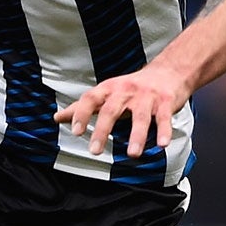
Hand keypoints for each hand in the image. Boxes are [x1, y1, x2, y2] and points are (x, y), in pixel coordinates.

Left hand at [54, 59, 190, 158]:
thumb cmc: (132, 87)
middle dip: (102, 130)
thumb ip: (83, 107)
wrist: (168, 72)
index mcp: (109, 89)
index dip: (81, 113)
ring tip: (133, 154)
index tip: (75, 131)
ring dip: (137, 136)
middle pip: (111, 110)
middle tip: (95, 151)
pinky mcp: (165, 103)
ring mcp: (146, 97)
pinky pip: (164, 119)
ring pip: (140, 117)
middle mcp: (126, 91)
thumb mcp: (106, 93)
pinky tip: (162, 145)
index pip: (91, 99)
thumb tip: (57, 117)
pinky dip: (164, 132)